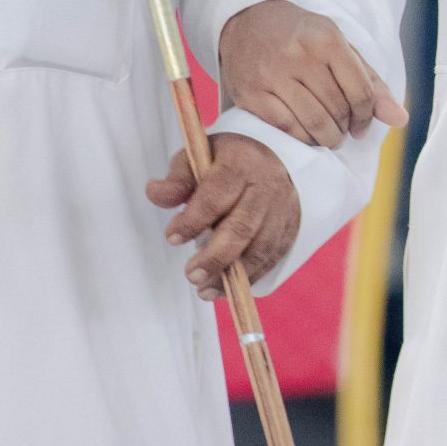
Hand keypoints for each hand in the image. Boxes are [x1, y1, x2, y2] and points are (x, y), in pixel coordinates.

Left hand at [147, 133, 301, 301]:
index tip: (172, 238)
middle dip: (215, 257)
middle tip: (191, 275)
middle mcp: (266, 186)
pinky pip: (273, 256)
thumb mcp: (199, 157)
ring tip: (206, 290)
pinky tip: (229, 288)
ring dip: (234, 275)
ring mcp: (283, 208)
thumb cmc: (228, 160)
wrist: (274, 155)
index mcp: (240, 164)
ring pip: (261, 247)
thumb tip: (155, 193)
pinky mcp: (291, 226)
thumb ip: (178, 179)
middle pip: (242, 228)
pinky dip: (252, 276)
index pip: (216, 196)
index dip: (193, 220)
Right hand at [218, 0, 407, 149]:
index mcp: (328, 39)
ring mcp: (272, 74)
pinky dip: (302, 138)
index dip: (366, 117)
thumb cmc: (300, 36)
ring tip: (328, 137)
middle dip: (345, 128)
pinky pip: (286, 127)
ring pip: (314, 122)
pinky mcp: (251, 92)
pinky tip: (306, 135)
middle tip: (342, 131)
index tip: (361, 126)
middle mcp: (300, 54)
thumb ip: (370, 81)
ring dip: (327, 138)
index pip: (361, 92)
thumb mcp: (339, 46)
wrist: (246, 18)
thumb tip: (401, 119)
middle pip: (338, 109)